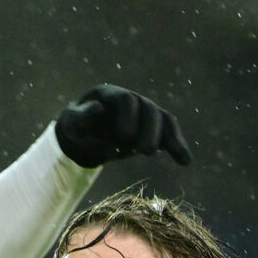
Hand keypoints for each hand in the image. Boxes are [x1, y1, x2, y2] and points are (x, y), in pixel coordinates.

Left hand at [55, 85, 191, 168]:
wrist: (85, 136)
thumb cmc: (77, 128)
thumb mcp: (71, 123)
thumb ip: (81, 116)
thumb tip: (98, 109)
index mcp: (111, 96)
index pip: (126, 100)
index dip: (127, 117)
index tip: (123, 138)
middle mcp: (133, 101)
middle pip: (149, 109)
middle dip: (150, 130)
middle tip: (145, 152)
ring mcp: (144, 115)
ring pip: (164, 121)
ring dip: (170, 139)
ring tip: (176, 157)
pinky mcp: (152, 131)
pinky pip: (169, 135)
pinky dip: (177, 147)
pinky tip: (186, 161)